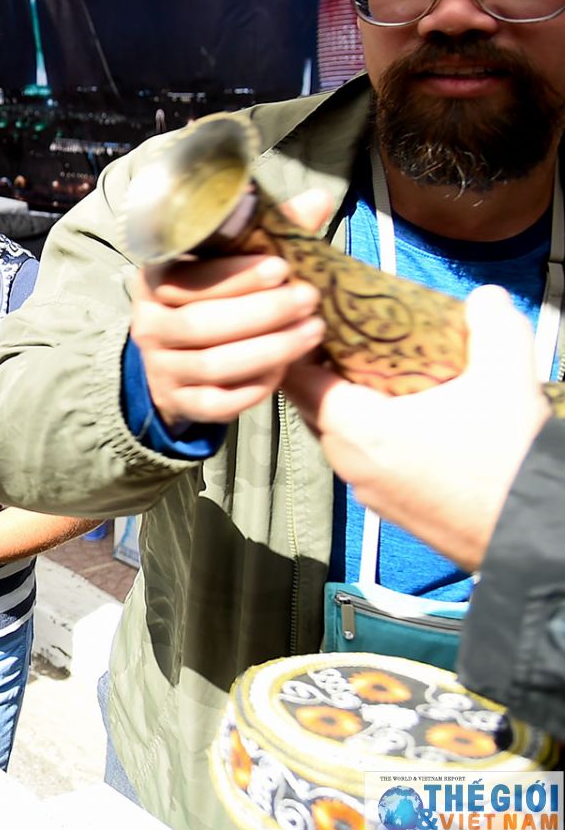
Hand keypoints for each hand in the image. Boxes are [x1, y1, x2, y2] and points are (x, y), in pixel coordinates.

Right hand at [129, 189, 333, 429]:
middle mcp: (148, 324)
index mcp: (156, 280)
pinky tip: (285, 371)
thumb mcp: (233, 264)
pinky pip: (216, 403)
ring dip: (269, 349)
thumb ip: (268, 233)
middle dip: (263, 312)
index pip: (187, 277)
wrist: (179, 360)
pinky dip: (254, 389)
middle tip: (310, 299)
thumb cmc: (214, 298)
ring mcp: (160, 367)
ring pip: (212, 364)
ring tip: (313, 331)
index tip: (281, 266)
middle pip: (201, 323)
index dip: (234, 275)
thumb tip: (316, 200)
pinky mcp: (178, 402)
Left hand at [283, 284, 547, 570]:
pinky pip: (361, 459)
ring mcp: (368, 489)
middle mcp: (350, 463)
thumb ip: (493, 326)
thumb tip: (485, 296)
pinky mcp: (391, 507)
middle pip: (310, 405)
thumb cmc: (510, 460)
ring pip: (334, 434)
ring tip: (373, 370)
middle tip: (343, 336)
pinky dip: (367, 432)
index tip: (314, 318)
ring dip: (343, 402)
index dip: (296, 344)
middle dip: (319, 369)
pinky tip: (403, 414)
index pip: (294, 379)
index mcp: (358, 429)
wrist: (535, 533)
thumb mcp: (506, 378)